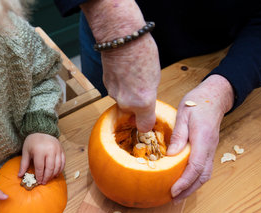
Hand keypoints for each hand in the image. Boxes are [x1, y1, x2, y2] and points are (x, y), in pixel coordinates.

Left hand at [19, 133, 64, 183]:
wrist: (41, 130)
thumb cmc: (32, 142)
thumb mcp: (26, 151)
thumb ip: (23, 164)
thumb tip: (19, 176)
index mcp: (39, 151)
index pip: (40, 167)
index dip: (39, 176)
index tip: (38, 181)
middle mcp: (50, 150)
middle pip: (50, 168)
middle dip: (47, 177)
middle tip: (44, 182)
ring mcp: (57, 150)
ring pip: (57, 166)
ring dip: (54, 174)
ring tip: (49, 179)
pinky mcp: (62, 150)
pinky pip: (63, 162)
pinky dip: (60, 169)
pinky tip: (56, 174)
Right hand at [81, 0, 159, 131]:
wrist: (121, 38)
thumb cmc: (142, 52)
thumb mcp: (155, 78)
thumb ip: (149, 95)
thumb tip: (144, 102)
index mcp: (143, 102)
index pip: (144, 126)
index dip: (146, 123)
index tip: (148, 118)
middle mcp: (126, 102)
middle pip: (132, 113)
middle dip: (137, 105)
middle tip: (142, 88)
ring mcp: (114, 95)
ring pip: (123, 101)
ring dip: (127, 94)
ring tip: (133, 76)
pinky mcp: (105, 86)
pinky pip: (115, 91)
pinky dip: (120, 85)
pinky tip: (124, 72)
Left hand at [168, 75, 233, 201]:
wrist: (214, 97)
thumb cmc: (198, 103)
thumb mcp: (184, 114)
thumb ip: (178, 135)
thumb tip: (171, 155)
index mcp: (203, 139)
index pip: (195, 166)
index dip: (184, 181)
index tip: (173, 191)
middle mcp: (209, 148)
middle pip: (202, 175)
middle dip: (189, 189)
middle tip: (174, 199)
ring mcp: (211, 149)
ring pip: (205, 174)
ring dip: (192, 186)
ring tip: (178, 195)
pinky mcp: (208, 149)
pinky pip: (203, 168)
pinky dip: (194, 178)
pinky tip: (183, 182)